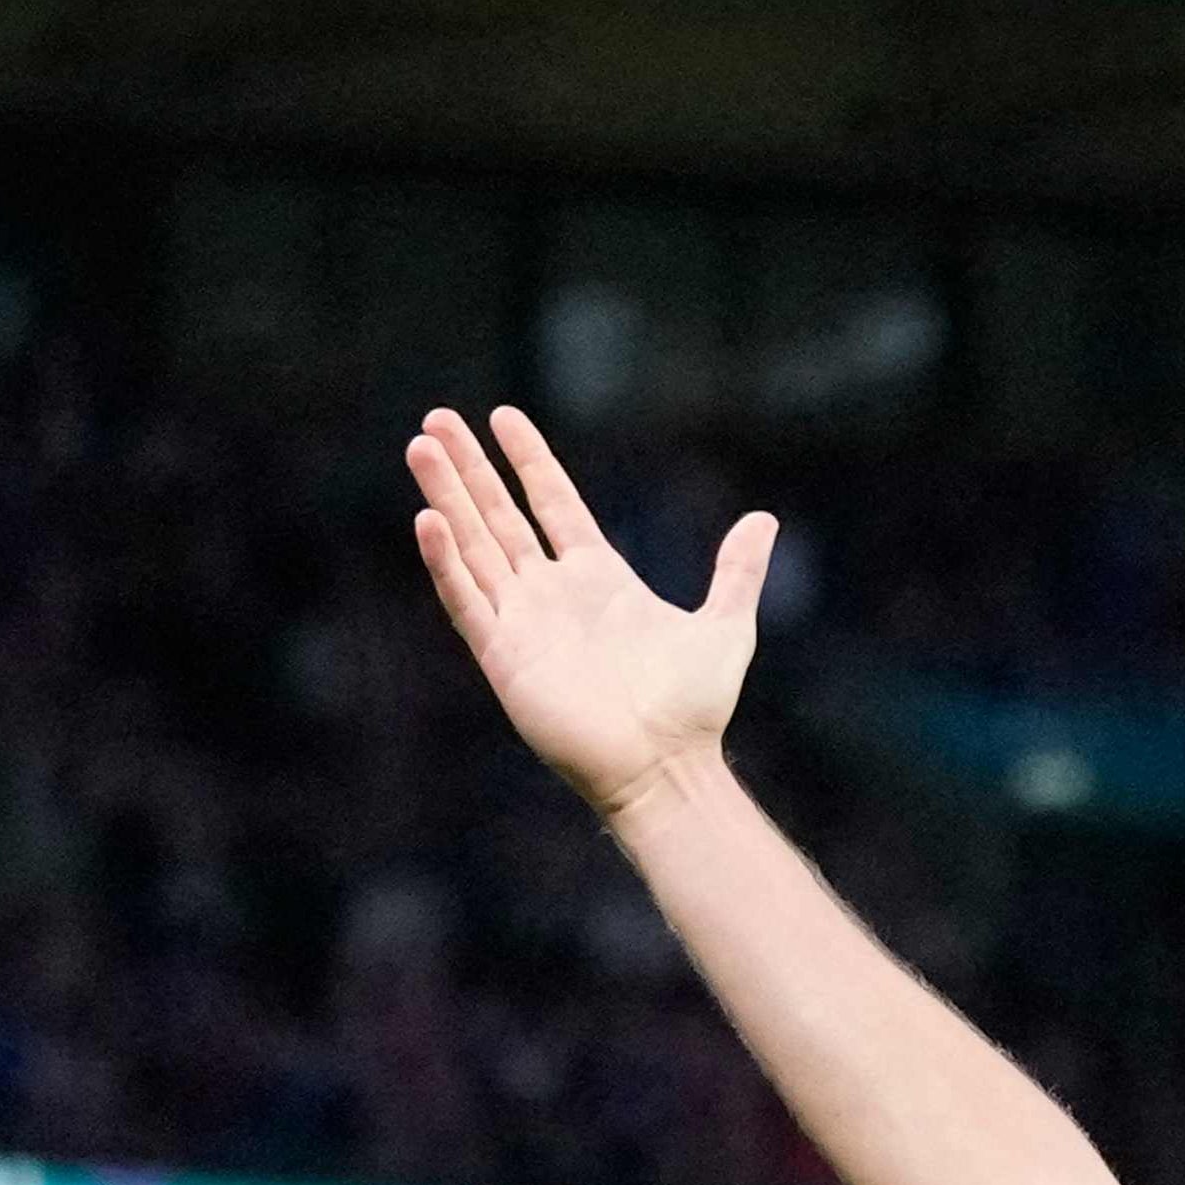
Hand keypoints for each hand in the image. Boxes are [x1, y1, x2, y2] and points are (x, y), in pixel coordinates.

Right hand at [407, 404, 777, 825]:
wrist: (668, 767)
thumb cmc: (695, 708)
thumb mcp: (725, 626)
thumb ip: (737, 571)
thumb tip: (764, 521)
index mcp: (598, 579)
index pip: (553, 503)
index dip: (528, 460)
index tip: (502, 416)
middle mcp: (553, 594)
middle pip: (501, 515)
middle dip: (469, 468)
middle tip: (437, 417)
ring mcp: (524, 622)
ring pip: (474, 545)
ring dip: (446, 497)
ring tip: (420, 446)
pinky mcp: (504, 655)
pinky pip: (467, 600)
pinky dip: (446, 561)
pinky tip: (428, 518)